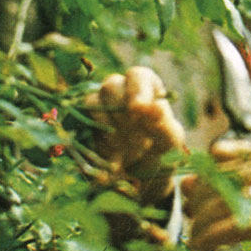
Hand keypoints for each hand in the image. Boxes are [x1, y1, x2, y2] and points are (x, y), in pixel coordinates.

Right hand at [84, 66, 185, 204]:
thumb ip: (166, 126)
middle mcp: (120, 91)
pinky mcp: (85, 123)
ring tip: (126, 149)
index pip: (139, 75)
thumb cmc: (161, 150)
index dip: (138, 90)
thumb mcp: (170, 141)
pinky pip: (80, 121)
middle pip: (111, 85)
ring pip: (92, 100)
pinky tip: (111, 156)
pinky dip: (95, 139)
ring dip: (108, 125)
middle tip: (134, 134)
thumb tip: (157, 107)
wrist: (142, 175)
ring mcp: (100, 106)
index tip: (139, 110)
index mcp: (147, 88)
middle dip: (121, 109)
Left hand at [182, 139, 250, 250]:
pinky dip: (212, 235)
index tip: (192, 188)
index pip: (235, 156)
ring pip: (230, 203)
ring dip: (203, 220)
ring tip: (193, 235)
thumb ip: (237, 185)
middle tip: (189, 215)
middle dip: (202, 198)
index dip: (208, 172)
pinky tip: (199, 244)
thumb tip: (188, 182)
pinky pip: (238, 225)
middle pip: (229, 178)